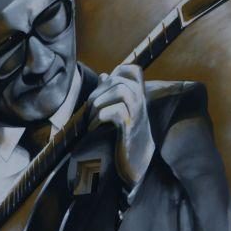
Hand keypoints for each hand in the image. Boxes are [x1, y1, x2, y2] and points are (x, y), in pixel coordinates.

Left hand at [88, 64, 154, 189]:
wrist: (136, 160)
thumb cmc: (125, 133)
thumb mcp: (121, 109)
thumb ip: (113, 92)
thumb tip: (104, 75)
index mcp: (137, 95)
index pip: (133, 70)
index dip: (118, 72)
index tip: (106, 87)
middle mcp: (140, 102)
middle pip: (118, 81)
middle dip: (98, 93)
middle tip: (91, 110)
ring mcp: (136, 114)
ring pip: (120, 91)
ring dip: (99, 103)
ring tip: (92, 118)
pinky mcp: (129, 129)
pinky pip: (116, 111)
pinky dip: (100, 117)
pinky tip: (95, 127)